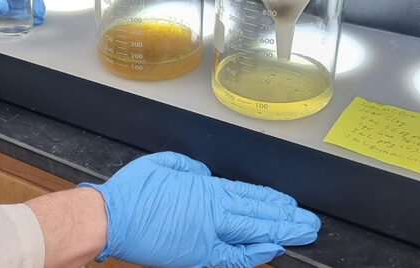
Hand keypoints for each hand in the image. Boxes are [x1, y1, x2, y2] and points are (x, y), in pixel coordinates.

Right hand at [80, 151, 319, 267]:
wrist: (110, 218)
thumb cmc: (131, 192)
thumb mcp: (163, 163)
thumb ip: (188, 166)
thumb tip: (204, 173)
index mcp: (203, 187)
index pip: (247, 193)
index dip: (272, 198)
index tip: (289, 203)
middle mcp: (211, 210)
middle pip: (257, 212)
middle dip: (286, 218)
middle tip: (309, 222)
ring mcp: (207, 233)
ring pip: (253, 232)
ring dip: (280, 233)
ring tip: (301, 234)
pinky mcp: (197, 253)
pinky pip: (233, 255)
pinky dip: (254, 253)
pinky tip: (271, 250)